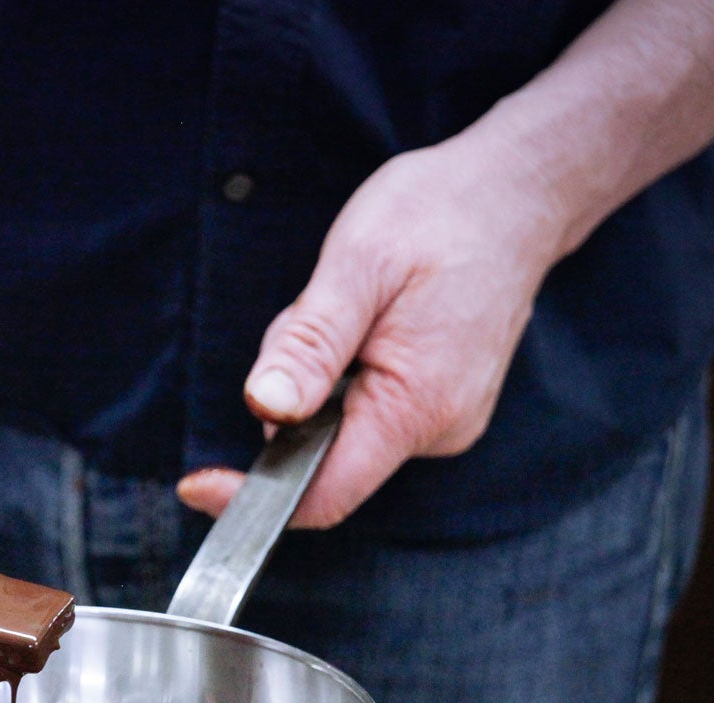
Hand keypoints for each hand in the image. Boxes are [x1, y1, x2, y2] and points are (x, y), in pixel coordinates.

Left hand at [177, 134, 569, 527]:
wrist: (517, 194)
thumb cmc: (439, 215)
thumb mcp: (359, 265)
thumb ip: (310, 344)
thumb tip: (267, 410)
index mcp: (416, 406)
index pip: (322, 493)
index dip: (253, 497)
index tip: (196, 484)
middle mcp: (437, 429)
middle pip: (319, 454)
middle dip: (289, 399)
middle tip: (312, 317)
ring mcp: (443, 420)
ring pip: (337, 428)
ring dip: (318, 378)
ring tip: (353, 307)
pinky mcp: (439, 404)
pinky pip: (365, 409)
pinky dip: (345, 372)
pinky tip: (371, 321)